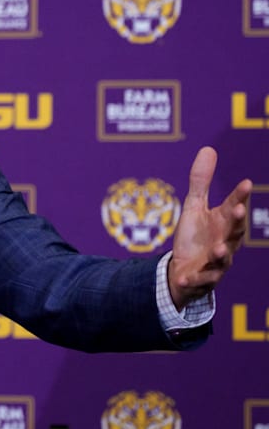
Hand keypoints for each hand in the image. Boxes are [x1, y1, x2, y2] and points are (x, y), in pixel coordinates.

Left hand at [168, 146, 252, 309]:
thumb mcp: (194, 207)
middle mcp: (225, 242)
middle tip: (237, 210)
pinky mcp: (203, 278)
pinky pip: (199, 280)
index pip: (233, 206)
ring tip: (219, 248)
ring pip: (223, 258)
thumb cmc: (195, 236)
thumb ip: (201, 182)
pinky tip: (182, 276)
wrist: (184, 269)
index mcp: (223, 223)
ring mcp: (216, 262)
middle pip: (234, 232)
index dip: (240, 196)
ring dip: (222, 253)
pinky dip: (192, 279)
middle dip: (237, 222)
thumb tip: (208, 149)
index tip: (246, 182)